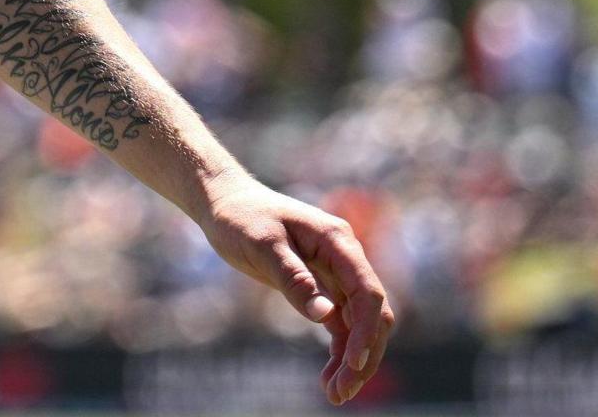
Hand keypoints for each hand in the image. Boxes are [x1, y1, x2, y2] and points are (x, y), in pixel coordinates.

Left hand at [198, 174, 395, 405]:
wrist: (224, 202)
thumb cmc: (240, 217)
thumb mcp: (260, 244)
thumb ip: (293, 278)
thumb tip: (325, 315)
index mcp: (337, 242)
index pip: (367, 291)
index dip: (367, 330)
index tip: (352, 363)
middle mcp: (345, 258)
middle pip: (372, 313)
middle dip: (363, 354)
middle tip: (340, 392)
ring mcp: (336, 274)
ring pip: (360, 324)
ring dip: (353, 359)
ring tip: (335, 394)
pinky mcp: (322, 287)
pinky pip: (341, 324)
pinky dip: (339, 350)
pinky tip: (329, 377)